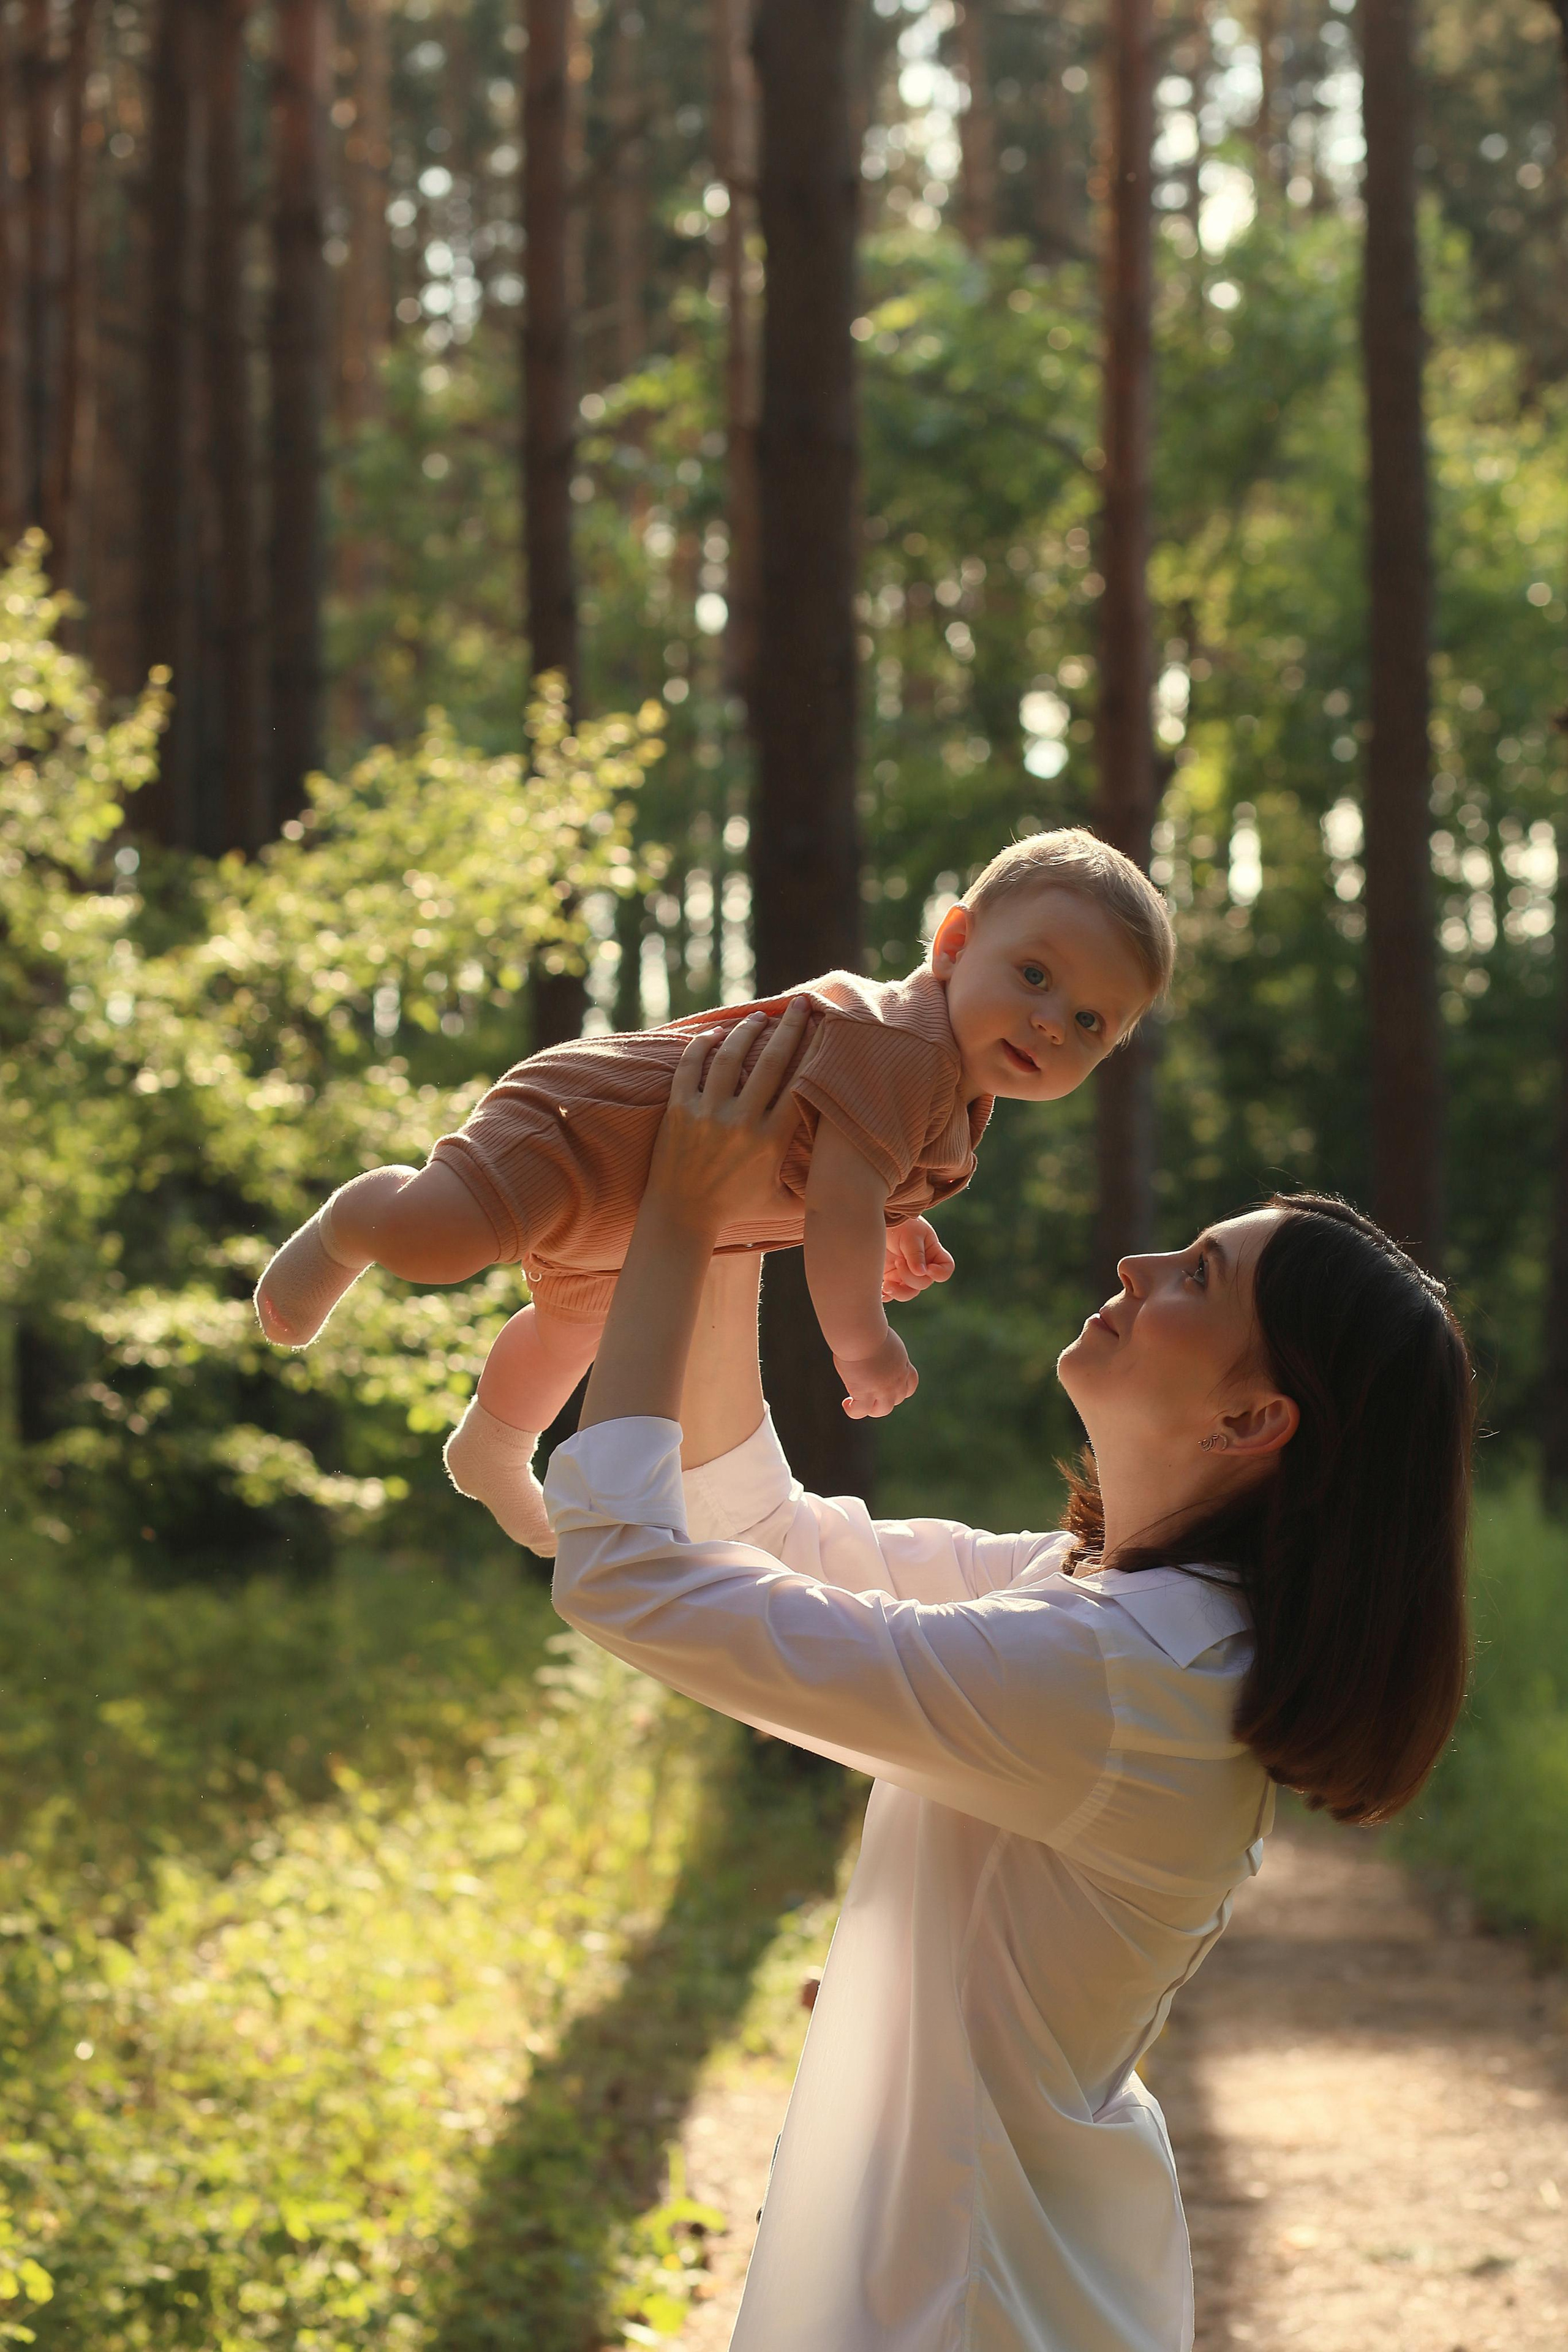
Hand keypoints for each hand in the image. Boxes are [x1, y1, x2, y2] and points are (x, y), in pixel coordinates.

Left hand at [645, 997, 814, 1235]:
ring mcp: (708, 1115)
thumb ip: (813, 1189)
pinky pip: (690, 1067)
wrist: (681, 1217)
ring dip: (747, 1031)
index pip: (799, 1086)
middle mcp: (742, 1123)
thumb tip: (852, 1184)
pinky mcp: (679, 1111)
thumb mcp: (781, 1202)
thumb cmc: (736, 1209)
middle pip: (771, 1062)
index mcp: (771, 1142)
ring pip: (729, 1058)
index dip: (813, 1052)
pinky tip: (715, 1034)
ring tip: (759, 1016)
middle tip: (798, 1003)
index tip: (822, 1029)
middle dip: (788, 1027)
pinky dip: (702, 1045)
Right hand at [834, 1327, 918, 1419]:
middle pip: (897, 1399)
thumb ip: (880, 1344)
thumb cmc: (867, 1327)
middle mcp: (896, 1379)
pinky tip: (846, 1403)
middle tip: (867, 1391)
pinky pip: (861, 1411)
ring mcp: (882, 1389)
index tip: (886, 1384)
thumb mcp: (880, 1335)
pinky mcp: (866, 1393)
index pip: (910, 1384)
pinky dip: (853, 1410)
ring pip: (882, 1410)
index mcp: (902, 1364)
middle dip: (883, 1398)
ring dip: (871, 1408)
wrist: (862, 1334)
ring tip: (856, 1402)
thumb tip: (873, 1334)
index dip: (900, 1388)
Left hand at [882, 1216, 955, 1302]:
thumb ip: (916, 1254)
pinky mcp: (889, 1278)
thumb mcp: (910, 1235)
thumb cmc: (899, 1224)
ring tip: (887, 1283)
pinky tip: (881, 1289)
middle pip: (923, 1283)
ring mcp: (904, 1274)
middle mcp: (921, 1267)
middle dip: (910, 1276)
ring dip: (899, 1292)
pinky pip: (890, 1294)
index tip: (928, 1268)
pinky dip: (886, 1295)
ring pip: (908, 1293)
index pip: (945, 1269)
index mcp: (932, 1253)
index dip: (940, 1273)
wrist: (877, 1223)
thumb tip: (921, 1273)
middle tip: (898, 1260)